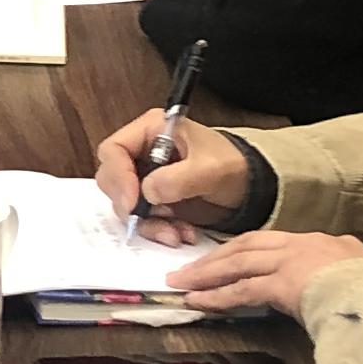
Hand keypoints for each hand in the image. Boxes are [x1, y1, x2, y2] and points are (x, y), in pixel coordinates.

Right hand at [93, 101, 255, 238]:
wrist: (250, 186)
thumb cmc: (233, 165)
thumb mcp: (210, 168)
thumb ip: (178, 178)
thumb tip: (148, 192)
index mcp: (152, 130)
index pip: (114, 150)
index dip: (118, 176)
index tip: (132, 202)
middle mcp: (143, 153)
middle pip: (112, 179)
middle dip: (130, 204)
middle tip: (151, 219)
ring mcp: (146, 178)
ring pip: (125, 204)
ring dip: (148, 223)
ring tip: (175, 232)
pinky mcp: (153, 200)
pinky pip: (142, 219)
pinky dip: (158, 230)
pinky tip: (180, 233)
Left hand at [161, 228, 362, 319]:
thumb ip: (344, 284)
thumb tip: (334, 300)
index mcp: (327, 244)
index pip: (276, 243)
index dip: (246, 251)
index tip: (226, 259)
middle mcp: (306, 244)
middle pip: (250, 245)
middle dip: (217, 257)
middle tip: (188, 268)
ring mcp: (294, 261)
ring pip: (239, 263)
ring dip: (207, 274)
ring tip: (181, 283)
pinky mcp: (284, 283)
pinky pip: (242, 290)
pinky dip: (217, 296)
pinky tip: (197, 302)